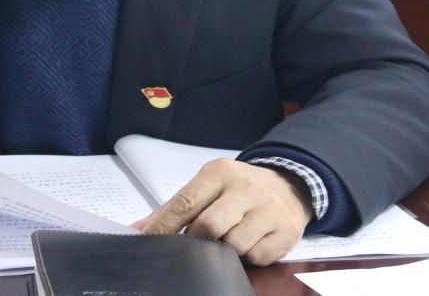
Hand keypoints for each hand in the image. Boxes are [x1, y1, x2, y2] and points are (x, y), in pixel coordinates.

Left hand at [133, 158, 313, 265]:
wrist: (290, 185)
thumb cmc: (239, 189)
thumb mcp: (209, 186)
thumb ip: (175, 207)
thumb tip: (138, 228)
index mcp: (220, 172)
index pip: (186, 202)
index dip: (164, 225)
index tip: (148, 240)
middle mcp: (246, 187)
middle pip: (209, 225)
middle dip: (196, 241)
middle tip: (195, 243)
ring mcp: (269, 209)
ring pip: (234, 244)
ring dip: (225, 249)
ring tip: (228, 239)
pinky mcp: (286, 231)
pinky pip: (257, 256)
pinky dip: (249, 256)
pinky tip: (251, 242)